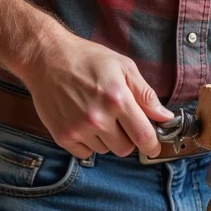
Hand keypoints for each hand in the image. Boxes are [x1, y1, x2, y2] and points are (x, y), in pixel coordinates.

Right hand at [19, 29, 172, 159]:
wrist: (46, 58)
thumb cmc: (87, 59)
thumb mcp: (123, 67)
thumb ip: (145, 94)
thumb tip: (165, 117)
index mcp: (117, 100)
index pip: (143, 137)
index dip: (152, 146)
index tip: (153, 146)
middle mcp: (98, 118)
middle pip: (125, 149)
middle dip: (127, 138)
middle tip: (119, 120)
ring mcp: (78, 129)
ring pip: (105, 150)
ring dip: (106, 139)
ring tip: (97, 115)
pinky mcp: (62, 136)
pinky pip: (85, 153)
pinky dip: (88, 143)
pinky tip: (83, 122)